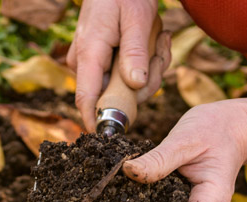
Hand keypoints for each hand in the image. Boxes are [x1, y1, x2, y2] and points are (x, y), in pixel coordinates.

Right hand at [67, 0, 160, 131]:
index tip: (114, 137)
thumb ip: (134, 52)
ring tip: (160, 37)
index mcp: (89, 54)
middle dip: (146, 81)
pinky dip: (147, 62)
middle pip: (116, 96)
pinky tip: (155, 38)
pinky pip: (128, 75)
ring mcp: (94, 64)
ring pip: (127, 87)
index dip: (98, 122)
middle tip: (161, 48)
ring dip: (151, 67)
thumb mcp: (136, 18)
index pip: (86, 100)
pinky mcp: (104, 62)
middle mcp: (87, 64)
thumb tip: (135, 85)